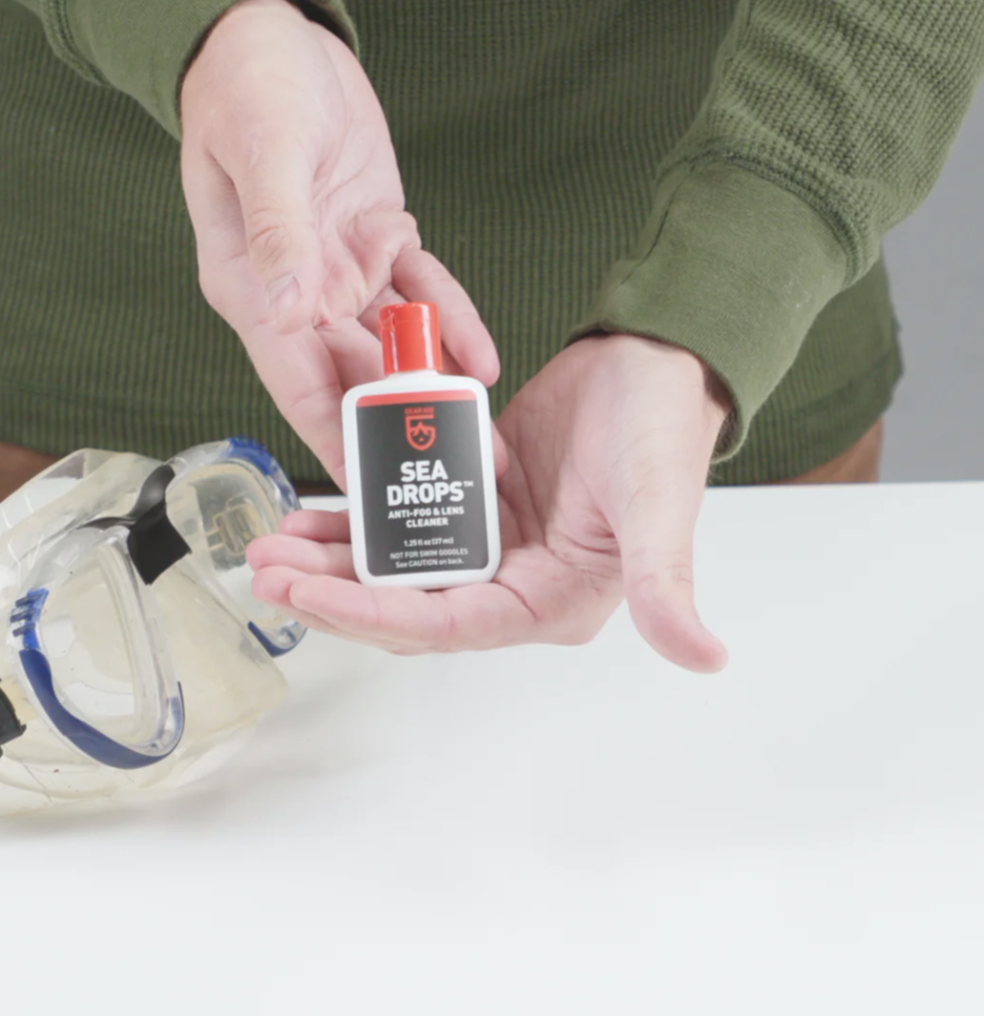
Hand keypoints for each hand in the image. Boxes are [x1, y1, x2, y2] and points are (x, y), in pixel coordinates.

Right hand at [180, 0, 497, 482]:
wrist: (279, 36)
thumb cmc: (249, 87)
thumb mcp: (264, 155)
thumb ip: (279, 236)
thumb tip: (289, 311)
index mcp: (255, 293)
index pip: (299, 384)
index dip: (337, 442)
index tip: (372, 491)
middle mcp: (300, 297)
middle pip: (356, 380)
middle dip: (404, 430)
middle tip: (452, 473)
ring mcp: (342, 275)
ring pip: (397, 350)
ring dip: (438, 389)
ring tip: (482, 435)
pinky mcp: (380, 245)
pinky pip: (424, 296)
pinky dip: (453, 324)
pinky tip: (483, 359)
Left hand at [247, 335, 731, 670]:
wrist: (653, 360)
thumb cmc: (662, 428)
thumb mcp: (657, 505)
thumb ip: (665, 582)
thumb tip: (707, 658)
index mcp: (553, 601)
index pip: (449, 625)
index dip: (374, 617)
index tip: (307, 596)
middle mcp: (518, 585)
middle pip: (409, 606)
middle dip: (335, 593)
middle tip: (266, 571)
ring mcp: (493, 545)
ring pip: (397, 569)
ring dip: (335, 561)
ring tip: (271, 545)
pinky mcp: (476, 504)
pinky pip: (405, 521)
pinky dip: (359, 518)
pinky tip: (313, 512)